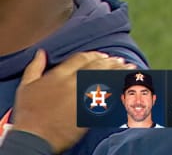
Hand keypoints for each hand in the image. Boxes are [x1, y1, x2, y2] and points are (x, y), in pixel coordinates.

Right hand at [10, 49, 136, 152]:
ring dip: (118, 70)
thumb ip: (35, 67)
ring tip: (128, 67)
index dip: (93, 55)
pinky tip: (126, 84)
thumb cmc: (28, 114)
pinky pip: (109, 95)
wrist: (34, 137)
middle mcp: (73, 83)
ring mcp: (83, 96)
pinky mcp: (90, 109)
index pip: (80, 58)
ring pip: (106, 78)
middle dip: (109, 61)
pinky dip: (119, 87)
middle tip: (118, 59)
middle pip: (96, 66)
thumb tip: (41, 53)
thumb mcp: (26, 86)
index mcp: (58, 75)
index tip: (101, 55)